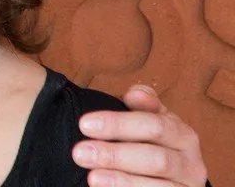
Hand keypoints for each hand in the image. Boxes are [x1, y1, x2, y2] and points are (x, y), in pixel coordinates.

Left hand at [72, 84, 207, 186]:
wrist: (174, 180)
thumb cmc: (156, 144)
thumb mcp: (153, 121)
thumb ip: (145, 106)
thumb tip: (134, 94)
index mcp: (183, 136)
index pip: (153, 126)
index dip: (118, 124)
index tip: (85, 124)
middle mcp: (191, 164)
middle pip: (155, 159)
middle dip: (115, 155)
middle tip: (80, 153)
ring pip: (157, 186)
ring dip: (121, 180)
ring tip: (92, 177)